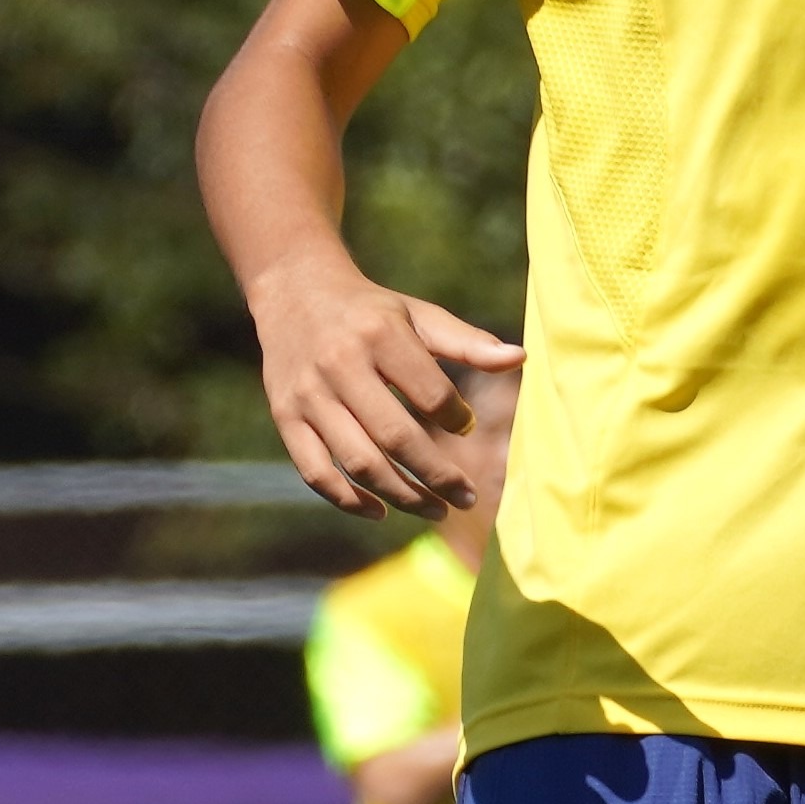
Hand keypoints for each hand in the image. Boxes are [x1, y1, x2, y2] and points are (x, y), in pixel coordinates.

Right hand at [249, 250, 519, 516]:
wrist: (294, 292)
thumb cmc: (372, 312)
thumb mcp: (419, 316)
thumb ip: (467, 342)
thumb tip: (519, 359)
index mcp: (380, 335)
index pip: (429, 393)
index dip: (456, 419)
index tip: (468, 427)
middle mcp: (340, 365)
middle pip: (395, 437)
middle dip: (437, 476)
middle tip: (467, 499)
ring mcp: (309, 395)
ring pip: (358, 462)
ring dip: (401, 496)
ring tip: (436, 510)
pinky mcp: (285, 417)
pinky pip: (316, 473)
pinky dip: (348, 500)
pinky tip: (380, 511)